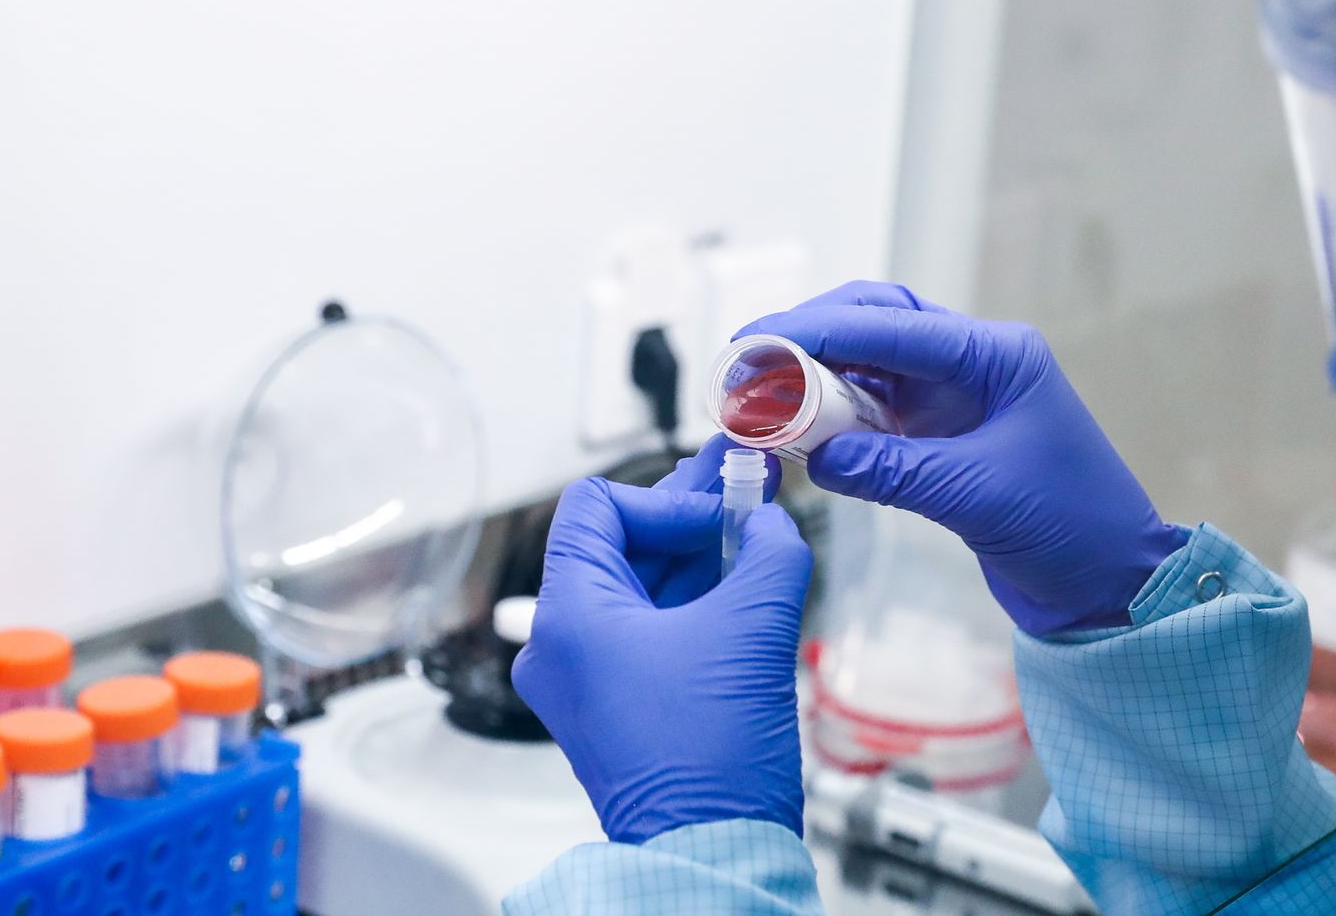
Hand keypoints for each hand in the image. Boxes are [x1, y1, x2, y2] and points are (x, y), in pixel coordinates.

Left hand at [511, 470, 810, 843]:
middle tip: (745, 481)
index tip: (725, 510)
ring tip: (755, 524)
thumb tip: (773, 522)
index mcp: (569, 616)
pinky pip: (652, 632)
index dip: (667, 497)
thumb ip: (770, 551)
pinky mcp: (619, 707)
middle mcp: (562, 645)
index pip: (598, 506)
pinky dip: (696, 602)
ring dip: (699, 556)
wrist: (712, 854)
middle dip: (690, 515)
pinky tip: (745, 581)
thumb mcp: (753, 629)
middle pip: (621, 544)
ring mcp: (588, 679)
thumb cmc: (708, 762)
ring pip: (641, 588)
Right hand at [741, 281, 1183, 635]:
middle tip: (744, 361)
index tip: (756, 343)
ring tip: (759, 393)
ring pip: (869, 364)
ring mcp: (956, 398)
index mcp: (995, 355)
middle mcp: (974, 363)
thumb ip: (891, 470)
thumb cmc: (1072, 528)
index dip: (815, 329)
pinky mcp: (943, 438)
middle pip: (874, 323)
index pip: (890, 324)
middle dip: (807, 337)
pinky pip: (875, 412)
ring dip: (815, 375)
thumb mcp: (975, 495)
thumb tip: (814, 455)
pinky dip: (834, 418)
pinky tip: (798, 431)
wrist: (1110, 584)